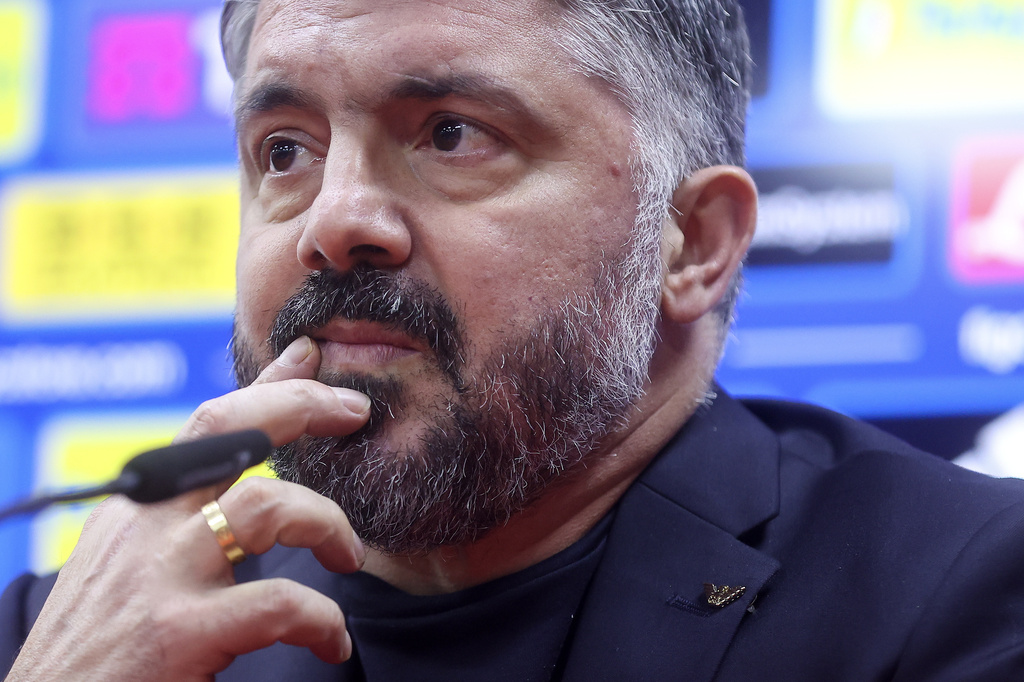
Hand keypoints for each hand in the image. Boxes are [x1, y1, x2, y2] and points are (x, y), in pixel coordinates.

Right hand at [5, 337, 370, 681]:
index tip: (314, 357)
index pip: (210, 421)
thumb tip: (244, 479)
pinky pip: (278, 603)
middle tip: (355, 410)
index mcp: (137, 506)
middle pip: (231, 431)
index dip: (270, 383)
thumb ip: (186, 514)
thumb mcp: (131, 563)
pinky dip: (321, 618)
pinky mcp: (176, 634)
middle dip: (301, 405)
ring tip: (350, 555)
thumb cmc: (100, 648)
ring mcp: (158, 576)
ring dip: (325, 523)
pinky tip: (332, 639)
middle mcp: (143, 526)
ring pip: (266, 506)